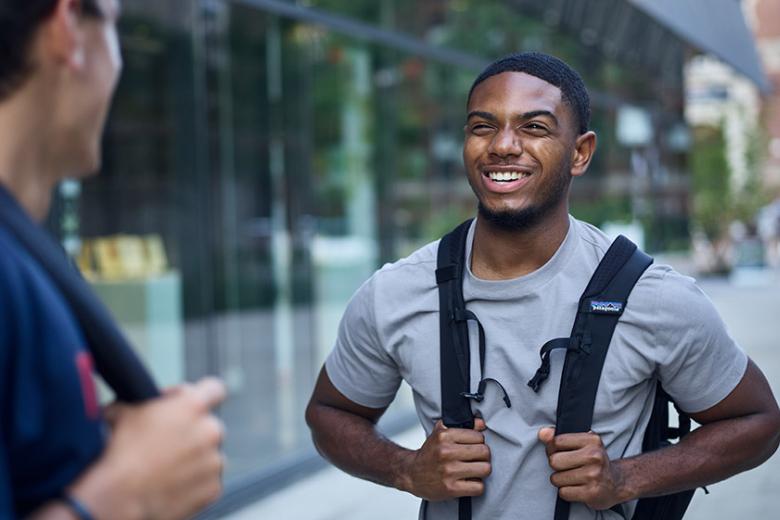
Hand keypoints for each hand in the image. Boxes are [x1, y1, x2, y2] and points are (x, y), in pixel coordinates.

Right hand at [73, 377, 227, 519]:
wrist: (119, 498)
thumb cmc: (119, 452)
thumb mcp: (124, 411)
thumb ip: (143, 400)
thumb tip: (139, 402)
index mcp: (193, 406)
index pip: (214, 388)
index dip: (202, 394)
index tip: (188, 404)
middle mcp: (210, 431)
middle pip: (209, 425)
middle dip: (193, 431)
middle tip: (169, 442)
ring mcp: (214, 460)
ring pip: (210, 454)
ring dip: (195, 458)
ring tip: (167, 467)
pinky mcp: (213, 487)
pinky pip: (208, 481)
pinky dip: (195, 482)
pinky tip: (172, 484)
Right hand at [403, 418, 490, 501]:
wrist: (411, 474)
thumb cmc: (429, 454)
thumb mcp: (440, 434)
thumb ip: (462, 426)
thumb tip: (481, 423)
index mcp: (444, 436)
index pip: (479, 436)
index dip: (479, 442)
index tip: (473, 447)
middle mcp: (446, 452)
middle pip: (484, 452)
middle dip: (483, 456)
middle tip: (476, 459)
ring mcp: (448, 471)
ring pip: (485, 469)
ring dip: (482, 471)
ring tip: (474, 470)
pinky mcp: (450, 488)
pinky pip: (479, 487)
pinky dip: (477, 486)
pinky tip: (469, 482)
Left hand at [538, 427, 627, 510]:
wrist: (616, 483)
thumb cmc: (593, 461)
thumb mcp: (581, 444)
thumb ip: (559, 437)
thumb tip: (542, 433)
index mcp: (592, 440)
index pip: (557, 441)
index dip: (552, 449)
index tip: (560, 453)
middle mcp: (594, 456)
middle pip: (554, 461)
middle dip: (556, 466)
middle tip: (566, 468)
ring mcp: (594, 475)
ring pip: (556, 478)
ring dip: (560, 481)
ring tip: (572, 478)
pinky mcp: (591, 493)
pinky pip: (563, 492)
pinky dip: (566, 492)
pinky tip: (576, 488)